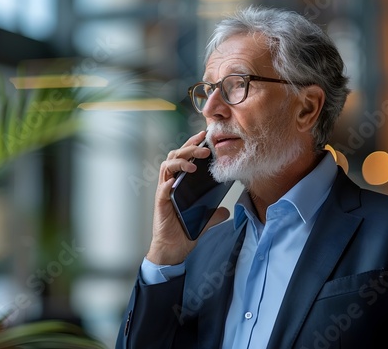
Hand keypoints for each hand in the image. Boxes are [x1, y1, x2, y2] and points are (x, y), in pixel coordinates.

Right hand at [146, 131, 229, 264]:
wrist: (172, 250)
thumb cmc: (183, 232)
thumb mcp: (204, 220)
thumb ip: (214, 213)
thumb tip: (226, 209)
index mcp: (180, 183)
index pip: (184, 158)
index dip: (192, 145)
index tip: (204, 136)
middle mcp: (170, 184)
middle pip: (175, 156)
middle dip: (189, 148)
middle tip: (205, 147)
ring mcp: (164, 193)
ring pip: (167, 167)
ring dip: (180, 162)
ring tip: (194, 164)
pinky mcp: (161, 204)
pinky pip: (162, 189)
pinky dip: (168, 183)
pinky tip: (176, 181)